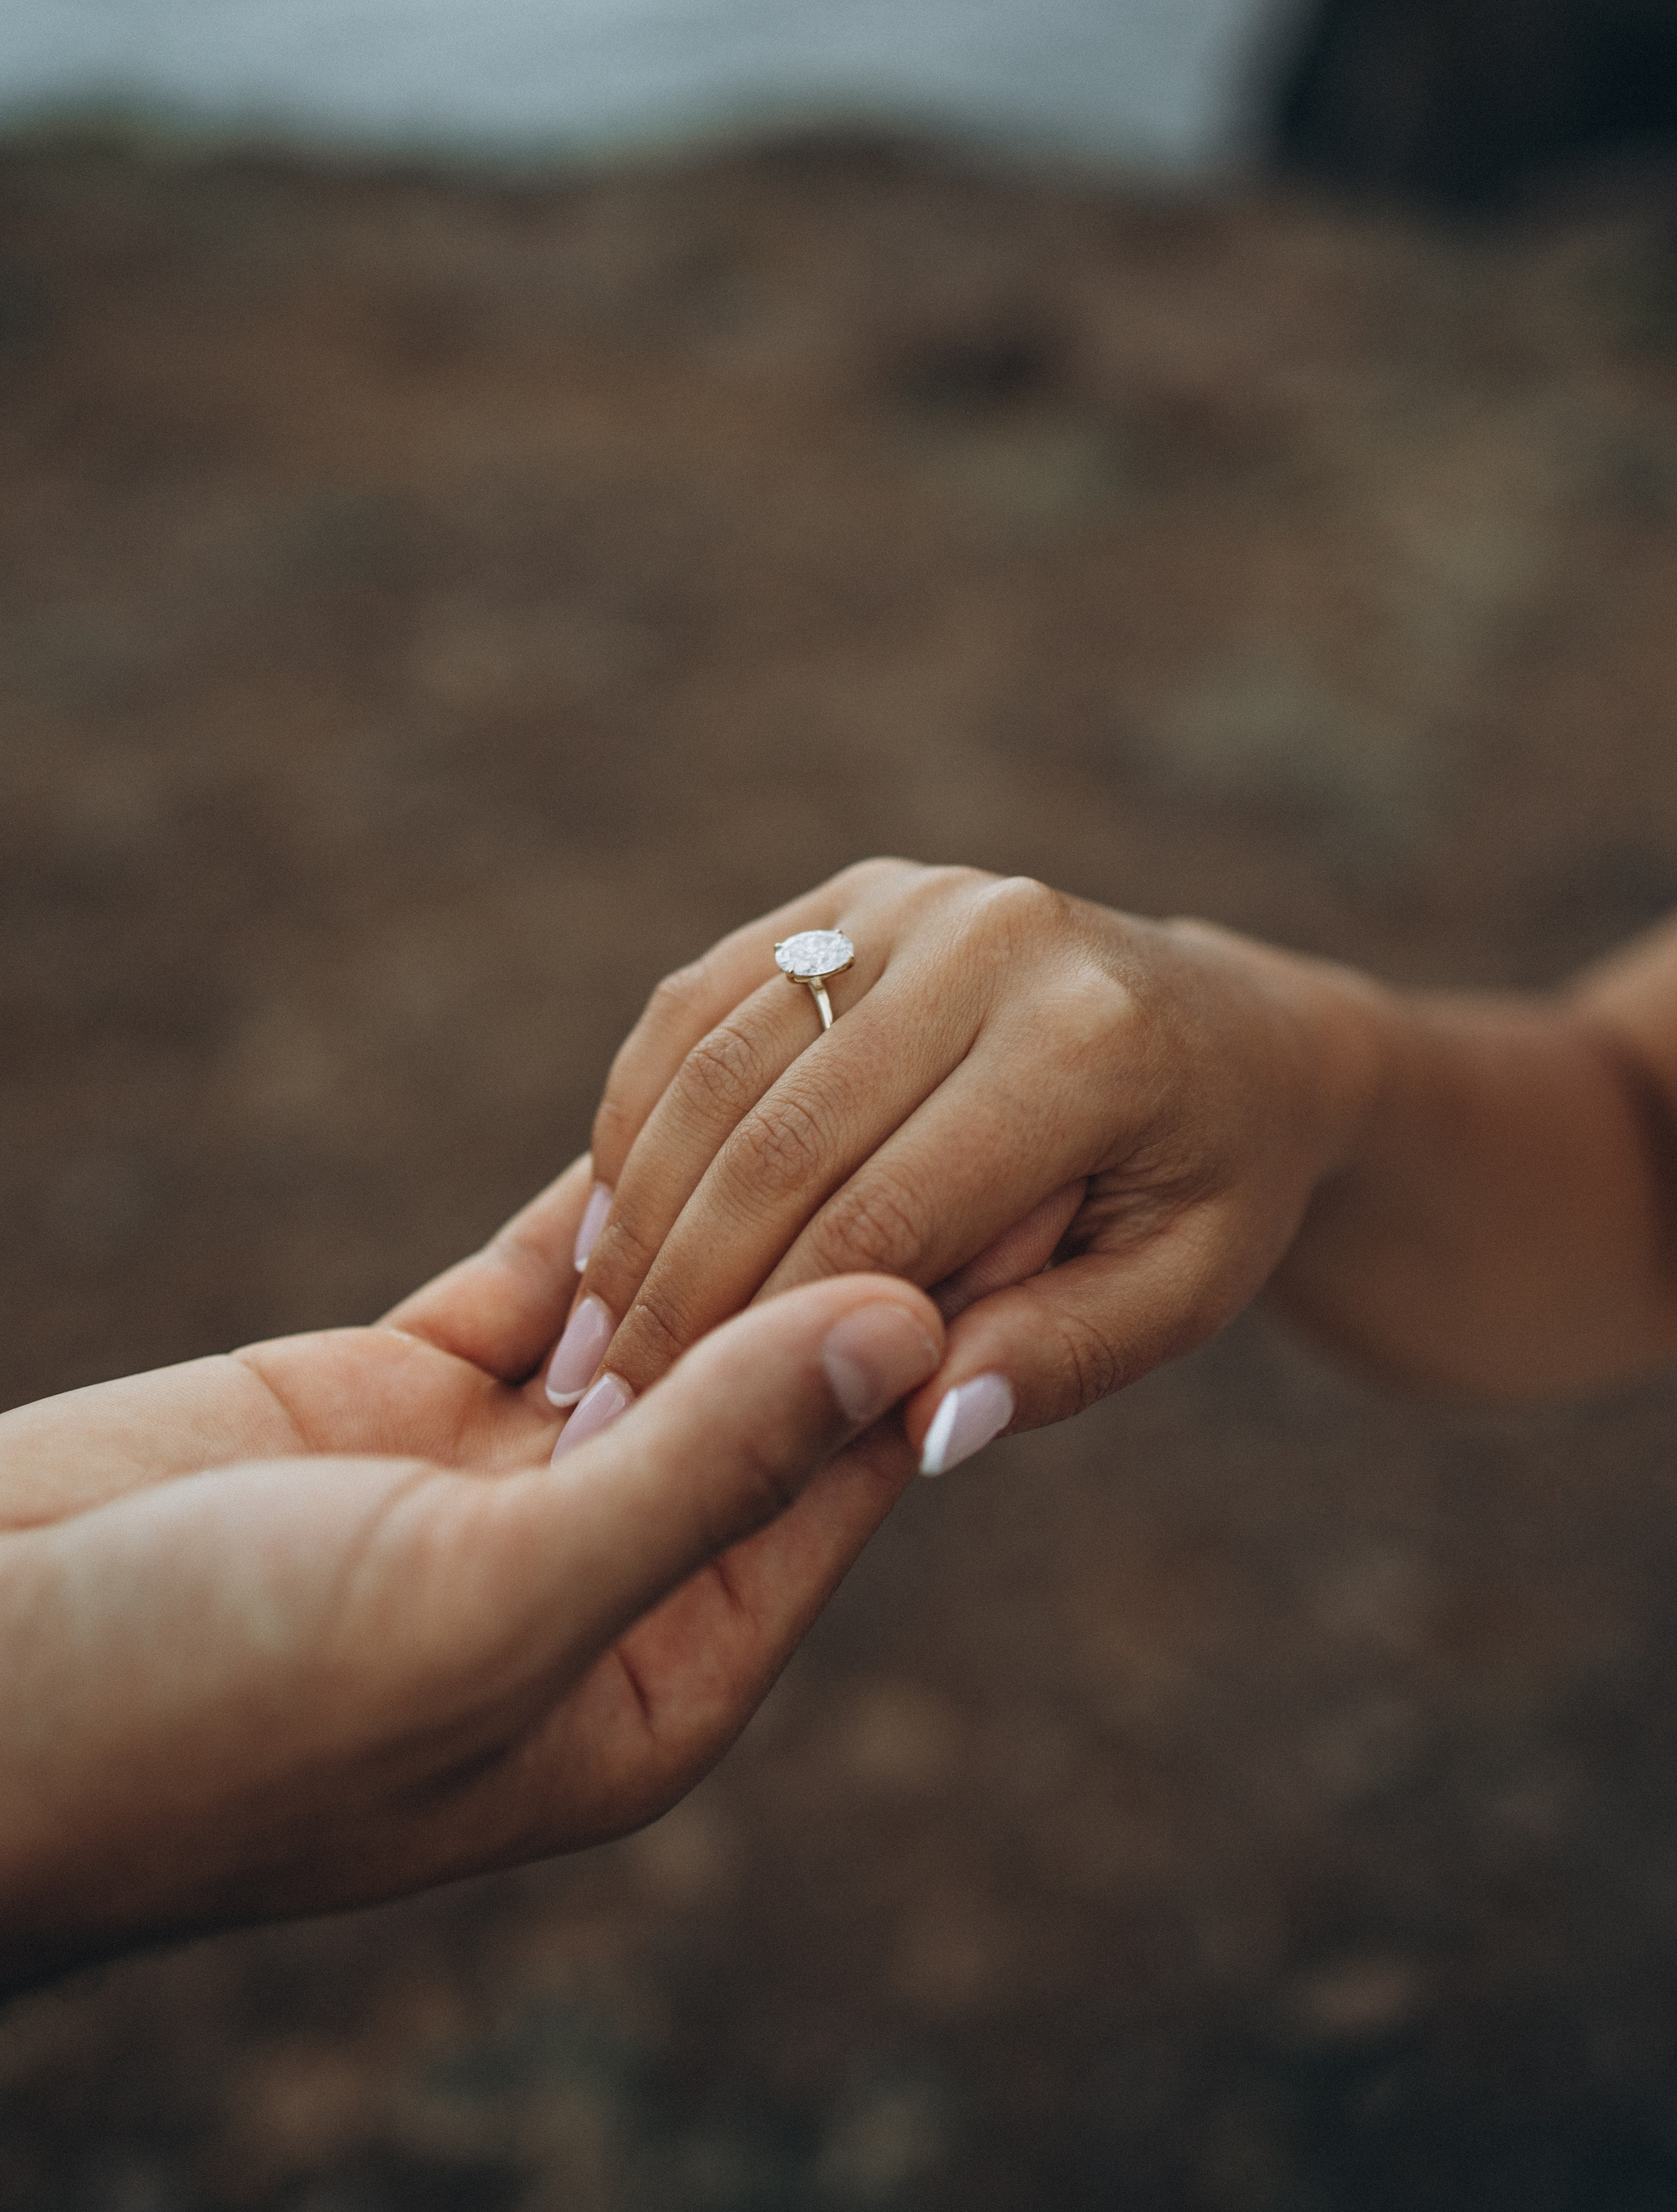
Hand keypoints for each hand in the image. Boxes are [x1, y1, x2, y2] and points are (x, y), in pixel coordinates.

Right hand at [0, 1156, 943, 1989]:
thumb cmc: (215, 1708)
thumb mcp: (486, 1605)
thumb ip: (704, 1470)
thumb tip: (905, 1330)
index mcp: (656, 1678)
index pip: (841, 1479)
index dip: (939, 1333)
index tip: (1030, 1191)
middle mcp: (599, 1578)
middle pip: (769, 1388)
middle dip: (853, 1250)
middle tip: (960, 1089)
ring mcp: (495, 1480)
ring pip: (659, 1316)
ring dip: (737, 1211)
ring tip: (850, 1068)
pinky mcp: (396, 1393)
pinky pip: (534, 1273)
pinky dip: (603, 1197)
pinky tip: (689, 1102)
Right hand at [548, 861, 1381, 1470]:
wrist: (1232, 1034)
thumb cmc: (1207, 1189)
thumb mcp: (1179, 1296)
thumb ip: (1054, 1361)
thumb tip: (915, 1428)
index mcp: (1089, 1045)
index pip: (882, 1219)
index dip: (764, 1347)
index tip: (671, 1451)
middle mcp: (993, 938)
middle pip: (779, 1139)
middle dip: (675, 1289)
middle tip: (595, 1410)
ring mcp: (913, 897)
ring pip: (718, 1064)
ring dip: (634, 1208)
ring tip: (579, 1336)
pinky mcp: (852, 891)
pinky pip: (705, 1002)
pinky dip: (643, 1114)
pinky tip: (608, 1225)